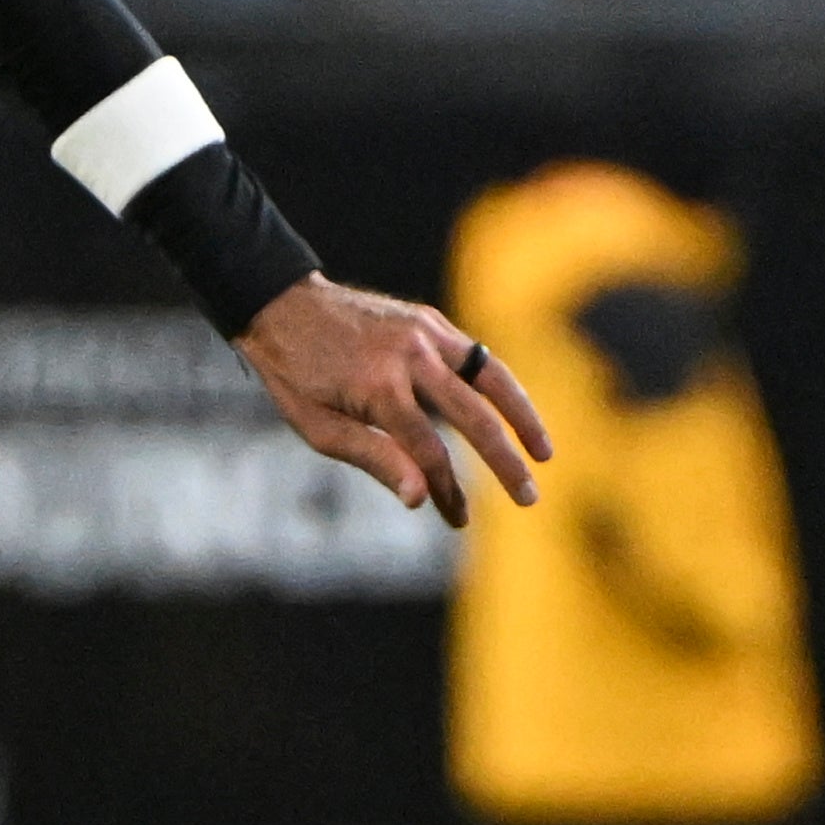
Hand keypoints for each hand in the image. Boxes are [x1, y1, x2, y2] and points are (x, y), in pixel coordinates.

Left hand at [235, 273, 551, 529]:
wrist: (279, 304)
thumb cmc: (295, 375)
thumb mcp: (317, 426)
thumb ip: (373, 458)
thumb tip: (419, 498)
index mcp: (378, 388)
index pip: (427, 451)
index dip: (446, 490)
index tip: (456, 519)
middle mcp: (409, 357)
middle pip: (473, 418)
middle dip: (504, 462)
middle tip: (527, 498)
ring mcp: (424, 333)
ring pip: (491, 378)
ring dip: (524, 417)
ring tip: (545, 452)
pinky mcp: (430, 320)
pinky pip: (476, 356)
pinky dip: (500, 384)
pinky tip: (512, 411)